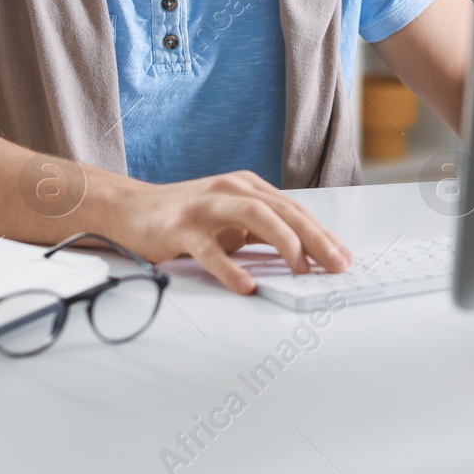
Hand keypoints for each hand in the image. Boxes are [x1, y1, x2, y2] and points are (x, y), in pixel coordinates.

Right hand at [97, 170, 352, 294]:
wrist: (130, 209)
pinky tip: (246, 285)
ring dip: (285, 243)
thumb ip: (263, 234)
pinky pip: (210, 250)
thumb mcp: (231, 221)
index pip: (294, 210)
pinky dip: (230, 269)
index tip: (344, 257)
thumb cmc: (185, 217)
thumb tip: (306, 257)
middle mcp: (231, 191)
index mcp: (247, 188)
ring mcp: (206, 207)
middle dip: (316, 238)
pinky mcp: (181, 228)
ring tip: (303, 269)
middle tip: (337, 265)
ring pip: (255, 218)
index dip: (322, 234)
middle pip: (283, 211)